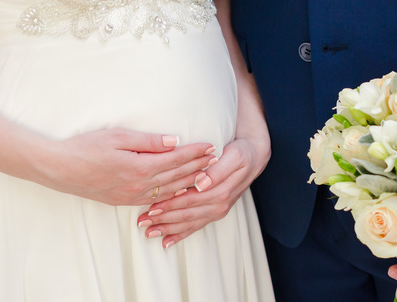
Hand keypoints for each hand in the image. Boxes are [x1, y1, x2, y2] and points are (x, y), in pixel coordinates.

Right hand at [40, 128, 218, 205]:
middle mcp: (140, 186)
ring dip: (189, 182)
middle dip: (198, 167)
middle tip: (216, 159)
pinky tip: (180, 190)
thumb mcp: (118, 136)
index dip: (195, 152)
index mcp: (140, 168)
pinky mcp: (125, 201)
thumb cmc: (87, 147)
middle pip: (177, 176)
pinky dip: (172, 194)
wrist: (60, 170)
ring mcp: (133, 197)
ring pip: (169, 191)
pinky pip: (156, 200)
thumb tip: (174, 141)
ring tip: (205, 174)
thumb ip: (148, 141)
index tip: (211, 145)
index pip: (176, 159)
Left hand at [135, 134, 269, 247]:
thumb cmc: (240, 153)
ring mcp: (217, 210)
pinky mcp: (215, 212)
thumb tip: (201, 183)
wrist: (254, 158)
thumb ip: (218, 171)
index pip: (190, 200)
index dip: (170, 204)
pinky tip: (167, 242)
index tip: (151, 207)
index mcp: (221, 191)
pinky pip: (196, 226)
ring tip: (149, 232)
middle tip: (142, 222)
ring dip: (168, 229)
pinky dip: (181, 234)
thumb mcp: (233, 156)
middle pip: (186, 214)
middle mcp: (220, 204)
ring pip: (189, 223)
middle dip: (163, 219)